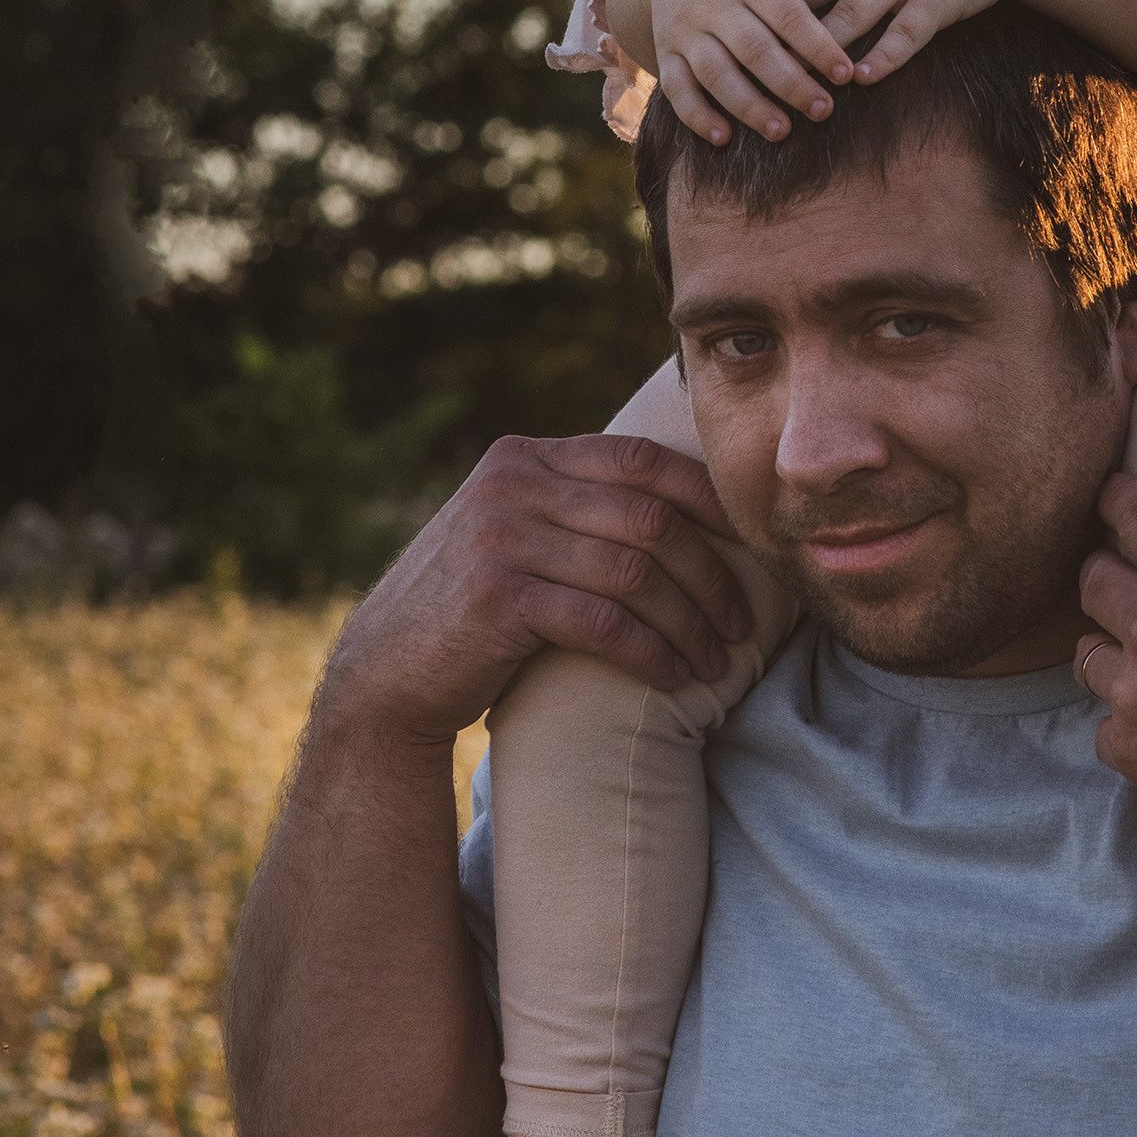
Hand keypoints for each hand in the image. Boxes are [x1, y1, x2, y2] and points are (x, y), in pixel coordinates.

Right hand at [329, 433, 756, 748]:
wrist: (386, 670)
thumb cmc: (474, 607)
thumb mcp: (517, 531)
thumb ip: (576, 504)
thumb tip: (690, 501)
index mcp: (525, 457)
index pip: (641, 459)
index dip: (707, 498)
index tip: (750, 543)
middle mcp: (512, 485)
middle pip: (649, 518)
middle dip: (710, 573)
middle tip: (741, 622)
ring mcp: (500, 538)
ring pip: (635, 572)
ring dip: (689, 623)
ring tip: (716, 661)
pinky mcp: (497, 598)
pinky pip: (603, 623)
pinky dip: (651, 653)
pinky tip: (674, 679)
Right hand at [633, 0, 855, 141]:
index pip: (786, 14)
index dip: (817, 46)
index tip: (845, 74)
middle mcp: (712, 4)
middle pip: (753, 50)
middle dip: (790, 84)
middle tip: (823, 110)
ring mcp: (685, 30)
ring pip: (715, 74)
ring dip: (748, 106)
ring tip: (781, 131)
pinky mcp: (665, 51)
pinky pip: (675, 87)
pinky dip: (695, 115)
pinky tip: (723, 138)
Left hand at [1073, 486, 1136, 875]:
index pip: (1136, 516)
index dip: (1120, 498)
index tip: (1114, 496)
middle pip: (1093, 579)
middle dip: (1108, 572)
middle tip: (1129, 579)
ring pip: (1087, 653)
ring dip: (1111, 648)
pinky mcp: (1132, 754)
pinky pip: (1105, 723)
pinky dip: (1128, 721)